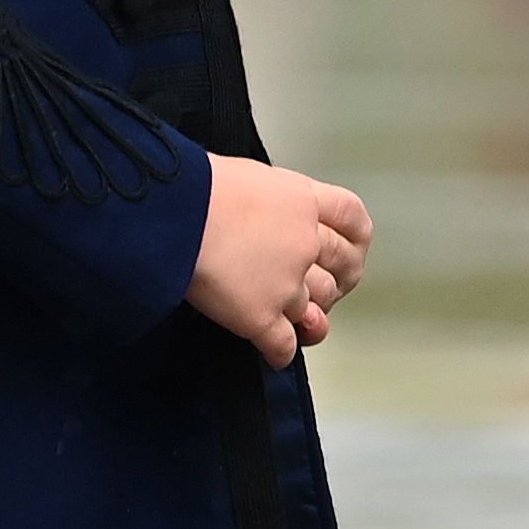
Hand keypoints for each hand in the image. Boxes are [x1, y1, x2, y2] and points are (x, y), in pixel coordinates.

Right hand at [188, 155, 371, 366]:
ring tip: (289, 316)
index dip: (355, 239)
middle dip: (334, 282)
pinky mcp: (263, 317)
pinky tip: (270, 351)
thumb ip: (272, 201)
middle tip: (317, 288)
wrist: (172, 210)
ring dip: (306, 318)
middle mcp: (304, 242)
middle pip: (341, 269)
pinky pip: (284, 347)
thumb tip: (266, 220)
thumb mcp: (246, 175)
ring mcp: (288, 284)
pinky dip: (280, 353)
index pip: (352, 218)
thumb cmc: (193, 183)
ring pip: (315, 312)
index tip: (347, 250)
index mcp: (301, 200)